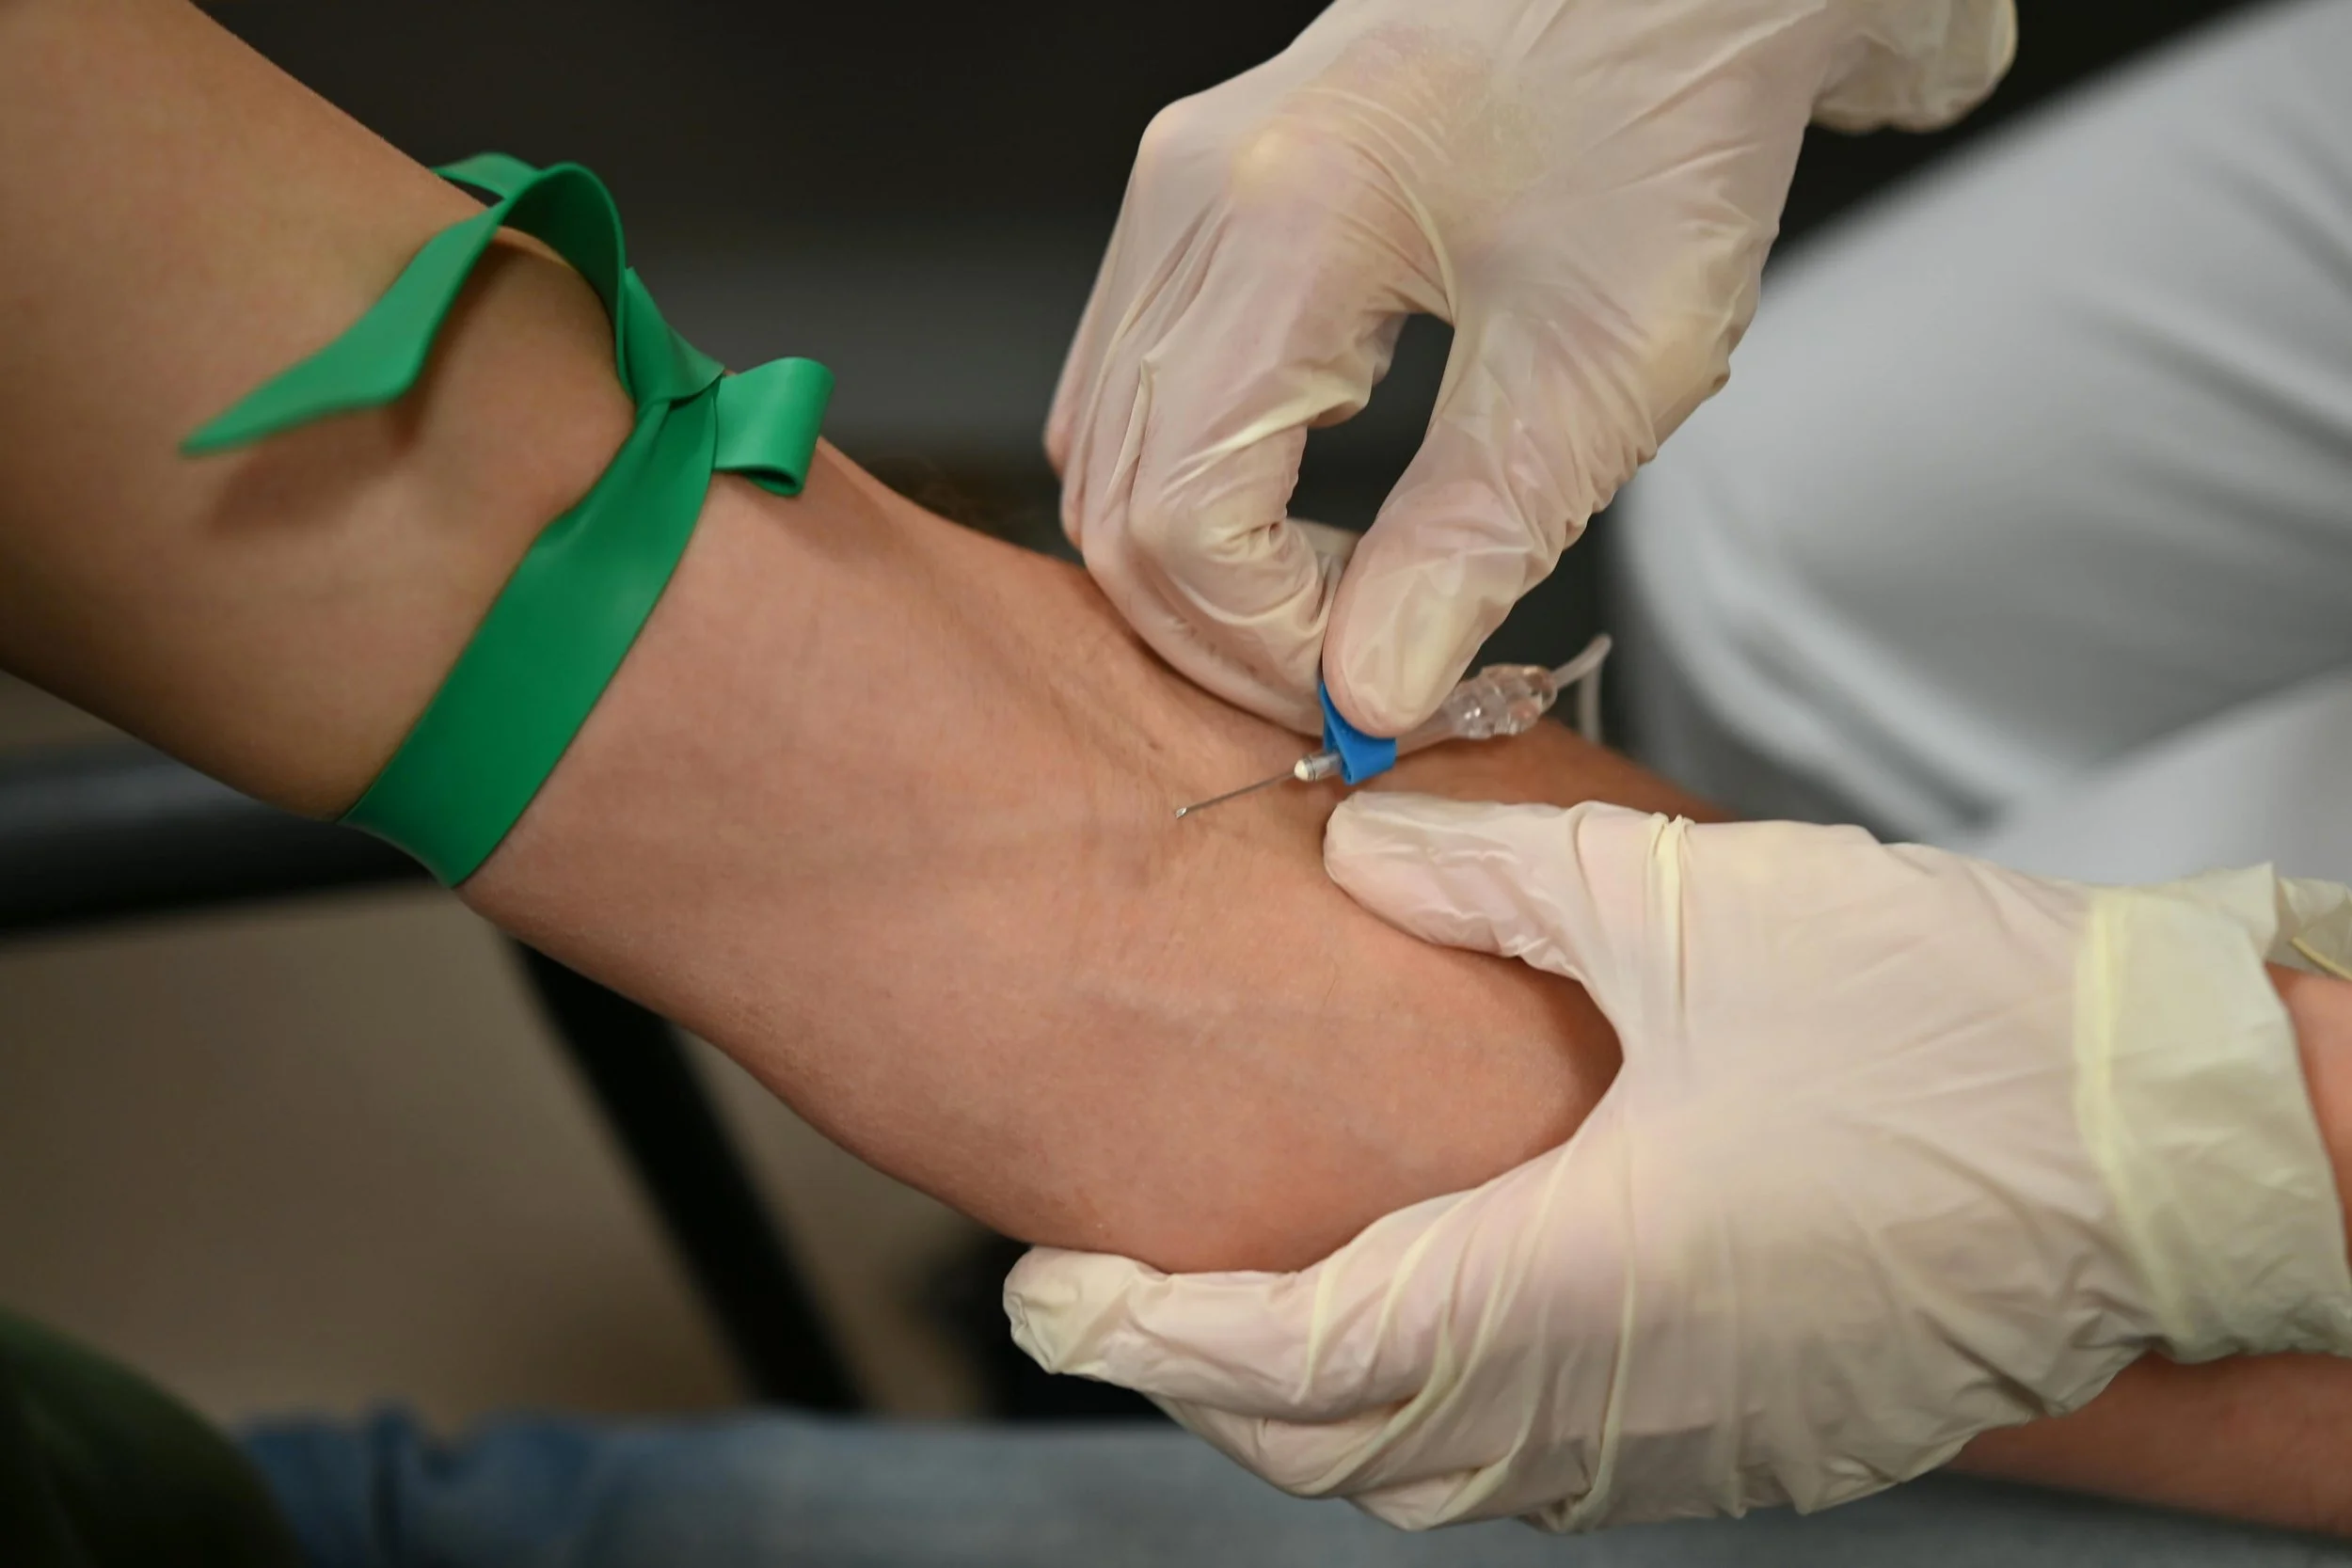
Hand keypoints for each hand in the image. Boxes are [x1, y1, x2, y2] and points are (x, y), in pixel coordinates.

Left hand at [1007, 795, 2351, 1528]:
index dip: (1148, 1331)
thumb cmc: (1948, 1023)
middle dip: (1208, 1384)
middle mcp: (1618, 1402)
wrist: (2171, 1142)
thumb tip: (1347, 835)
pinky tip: (1433, 1338)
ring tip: (1244, 1320)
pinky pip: (1553, 1472)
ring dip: (1322, 1412)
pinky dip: (1446, 1426)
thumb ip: (1481, 871)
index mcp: (1572, 1282)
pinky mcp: (1766, 1445)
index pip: (1293, 1348)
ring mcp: (1696, 1446)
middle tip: (1120, 1300)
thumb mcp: (1685, 903)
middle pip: (1343, 1444)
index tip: (1046, 1295)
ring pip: (1444, 1478)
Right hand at [1048, 0, 2012, 733]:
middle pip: (1113, 498)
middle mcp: (1192, 196)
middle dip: (1227, 632)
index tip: (1378, 695)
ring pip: (1108, 450)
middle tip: (1363, 684)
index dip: (1264, 647)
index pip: (1180, 517)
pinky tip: (1307, 521)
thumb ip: (1471, 544)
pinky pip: (1140, 388)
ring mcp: (1183, 191)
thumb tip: (1369, 690)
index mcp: (1280, 224)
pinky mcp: (1207, 201)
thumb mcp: (1600, 363)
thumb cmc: (1672, 110)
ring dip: (1204, 570)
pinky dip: (1201, 490)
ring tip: (1346, 611)